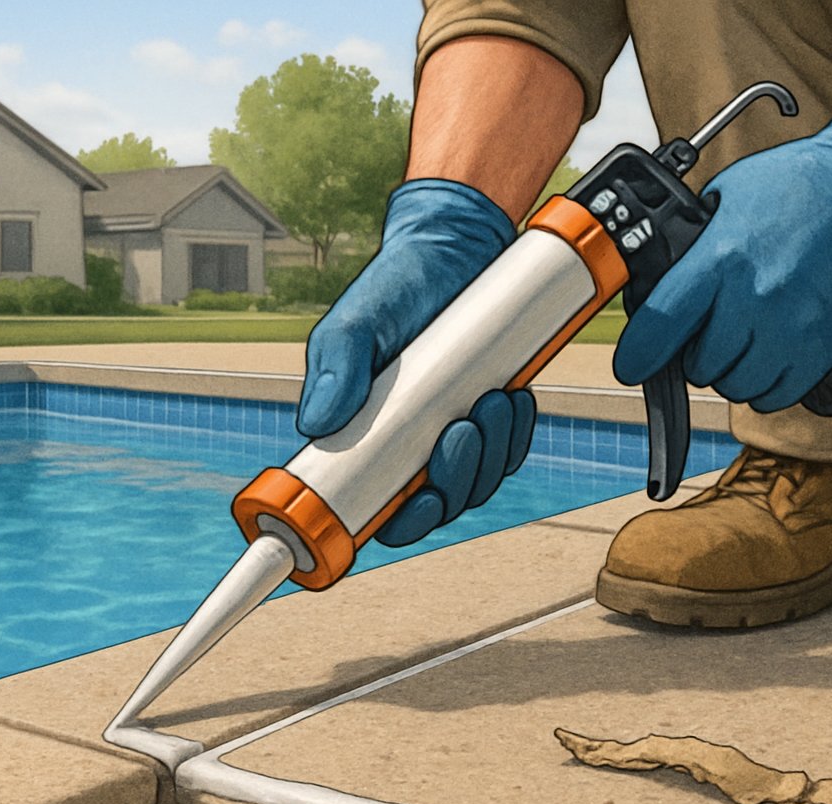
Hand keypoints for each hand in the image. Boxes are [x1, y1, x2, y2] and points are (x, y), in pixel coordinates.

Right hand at [296, 179, 537, 546]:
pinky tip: (515, 402)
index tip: (422, 500)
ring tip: (494, 402)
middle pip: (439, 503)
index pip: (384, 510)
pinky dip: (516, 436)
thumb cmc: (391, 288)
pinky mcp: (490, 413)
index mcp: (367, 440)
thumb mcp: (354, 322)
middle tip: (464, 428)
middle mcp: (410, 446)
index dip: (406, 523)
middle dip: (458, 479)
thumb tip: (314, 425)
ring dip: (492, 455)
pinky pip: (509, 450)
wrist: (448, 251)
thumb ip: (335, 368)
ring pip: (478, 480)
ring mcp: (453, 432)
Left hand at [613, 76, 831, 412]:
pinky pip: (777, 395)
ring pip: (736, 385)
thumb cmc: (794, 185)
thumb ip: (691, 251)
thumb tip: (660, 293)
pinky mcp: (825, 346)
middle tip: (707, 328)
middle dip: (694, 352)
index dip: (638, 354)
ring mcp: (794, 327)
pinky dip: (765, 383)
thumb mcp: (723, 199)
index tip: (631, 365)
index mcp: (723, 258)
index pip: (661, 326)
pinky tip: (767, 352)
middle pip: (698, 366)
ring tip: (741, 337)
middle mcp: (756, 298)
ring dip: (730, 370)